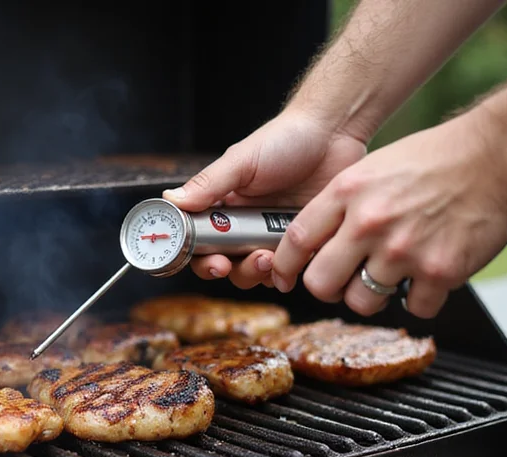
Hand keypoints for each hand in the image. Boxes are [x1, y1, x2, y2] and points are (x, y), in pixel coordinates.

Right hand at [164, 111, 366, 287]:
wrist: (334, 134)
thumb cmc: (286, 139)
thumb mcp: (242, 160)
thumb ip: (208, 184)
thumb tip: (171, 200)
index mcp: (222, 206)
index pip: (197, 241)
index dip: (198, 257)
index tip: (209, 260)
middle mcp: (243, 225)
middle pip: (223, 263)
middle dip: (226, 269)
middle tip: (231, 264)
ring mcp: (271, 235)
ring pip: (254, 271)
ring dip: (255, 272)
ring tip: (267, 257)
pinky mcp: (300, 242)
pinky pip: (289, 269)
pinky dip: (287, 272)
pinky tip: (293, 258)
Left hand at [270, 109, 506, 318]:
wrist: (495, 156)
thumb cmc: (433, 160)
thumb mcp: (370, 169)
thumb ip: (339, 204)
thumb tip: (312, 242)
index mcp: (347, 193)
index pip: (297, 240)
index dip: (284, 265)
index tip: (286, 276)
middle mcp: (369, 223)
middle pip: (321, 283)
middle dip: (327, 290)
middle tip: (340, 283)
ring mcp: (403, 250)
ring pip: (362, 303)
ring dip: (372, 297)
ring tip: (389, 276)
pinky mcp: (439, 271)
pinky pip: (413, 307)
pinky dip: (420, 298)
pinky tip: (427, 276)